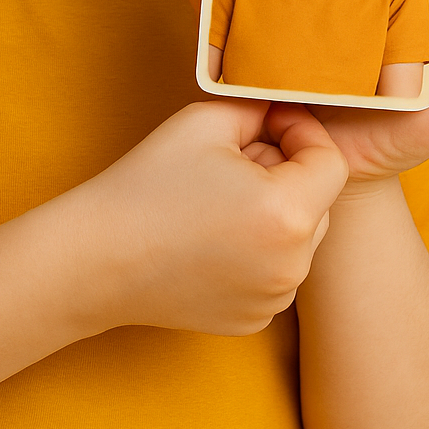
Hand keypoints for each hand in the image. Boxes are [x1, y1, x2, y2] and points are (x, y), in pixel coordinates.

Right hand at [85, 98, 346, 334]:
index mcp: (286, 212)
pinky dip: (257, 253)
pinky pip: (274, 274)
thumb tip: (285, 109)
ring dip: (274, 215)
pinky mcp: (253, 320)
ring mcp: (274, 300)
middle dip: (287, 175)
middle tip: (233, 163)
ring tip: (219, 202)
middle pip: (318, 203)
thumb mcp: (206, 121)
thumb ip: (259, 108)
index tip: (268, 126)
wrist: (98, 258)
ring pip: (297, 240)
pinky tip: (211, 240)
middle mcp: (291, 265)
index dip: (302, 134)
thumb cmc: (147, 184)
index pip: (330, 163)